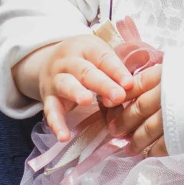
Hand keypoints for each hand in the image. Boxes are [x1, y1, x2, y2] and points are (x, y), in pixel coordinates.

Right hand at [15, 34, 131, 142]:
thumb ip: (115, 71)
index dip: (116, 70)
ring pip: (66, 85)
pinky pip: (50, 111)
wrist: (48, 60)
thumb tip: (135, 89)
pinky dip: (56, 124)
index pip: (103, 58)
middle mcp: (67, 61)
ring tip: (87, 101)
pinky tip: (64, 136)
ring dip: (76, 93)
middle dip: (102, 84)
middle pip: (85, 71)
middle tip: (118, 97)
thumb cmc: (84, 61)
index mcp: (85, 48)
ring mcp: (55, 79)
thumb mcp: (98, 58)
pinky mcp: (48, 98)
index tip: (129, 84)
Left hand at [114, 72, 164, 156]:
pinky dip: (154, 150)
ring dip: (136, 140)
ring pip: (148, 128)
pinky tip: (148, 154)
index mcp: (166, 74)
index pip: (137, 84)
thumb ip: (167, 73)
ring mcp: (177, 114)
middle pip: (139, 108)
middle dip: (124, 121)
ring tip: (128, 148)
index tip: (108, 103)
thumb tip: (145, 83)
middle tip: (114, 130)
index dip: (121, 95)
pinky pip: (165, 144)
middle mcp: (168, 93)